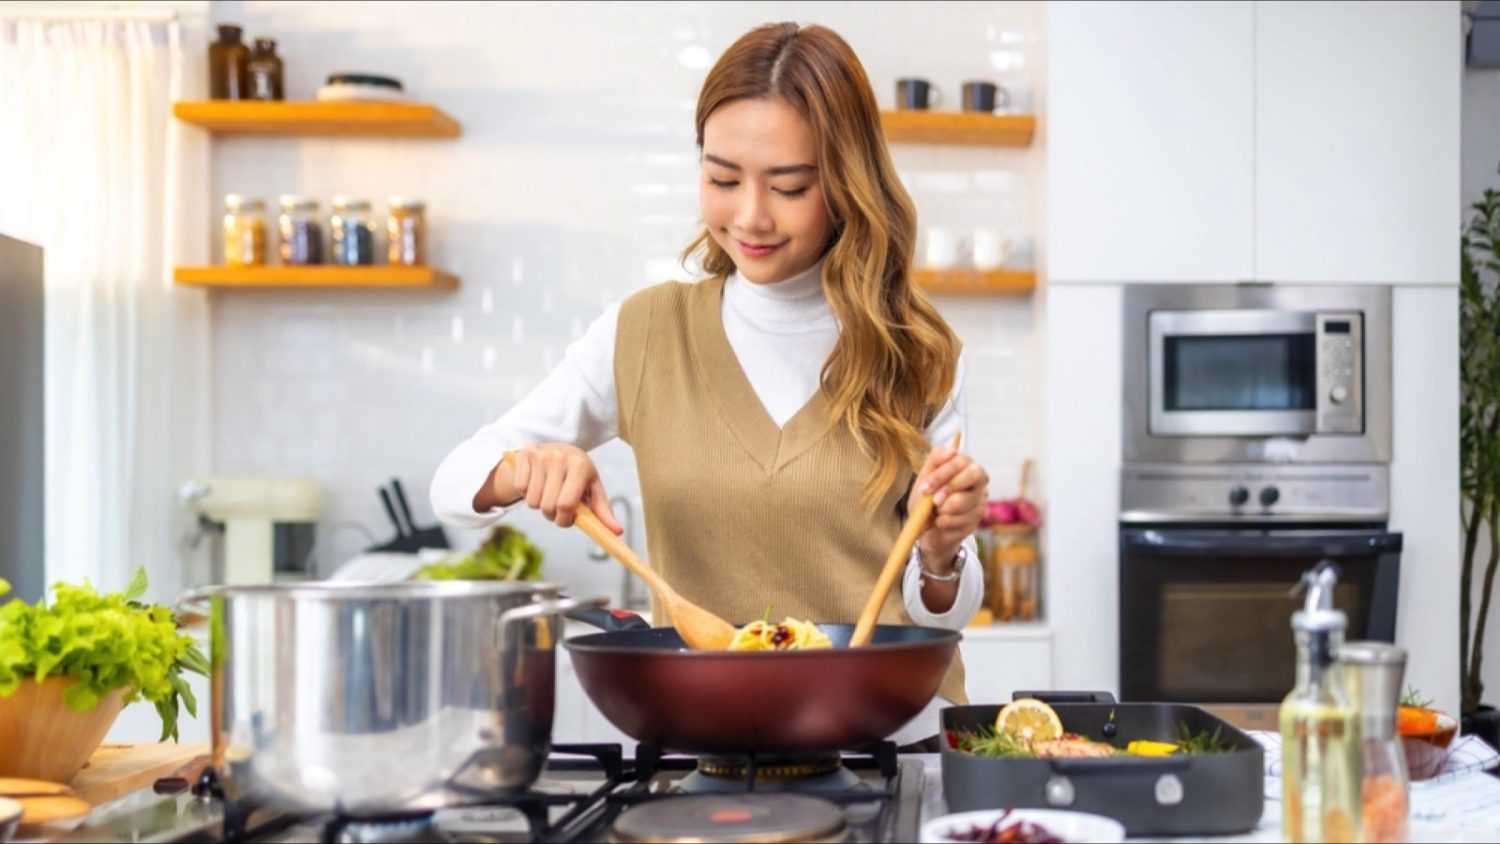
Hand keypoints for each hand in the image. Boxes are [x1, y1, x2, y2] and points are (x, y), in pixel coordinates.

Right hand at [481, 443, 622, 532]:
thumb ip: (603, 511)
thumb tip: (617, 532)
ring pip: (532, 501)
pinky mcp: (524, 455)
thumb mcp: (593, 489)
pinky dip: (526, 493)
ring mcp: (540, 455)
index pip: (566, 504)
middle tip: (557, 507)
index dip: (564, 519)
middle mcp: (560, 457)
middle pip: (548, 506)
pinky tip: (537, 483)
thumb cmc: (578, 475)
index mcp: (580, 465)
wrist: (557, 449)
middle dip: (552, 515)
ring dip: (539, 505)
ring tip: (548, 494)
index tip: (566, 520)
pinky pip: (520, 489)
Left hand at [913, 444, 988, 568]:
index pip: (960, 461)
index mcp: (964, 464)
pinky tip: (940, 522)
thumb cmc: (926, 498)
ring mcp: (981, 499)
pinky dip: (945, 523)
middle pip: (974, 475)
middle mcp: (977, 480)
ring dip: (944, 509)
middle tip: (934, 501)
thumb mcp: (924, 479)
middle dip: (950, 488)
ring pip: (966, 501)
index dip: (942, 474)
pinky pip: (963, 521)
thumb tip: (950, 450)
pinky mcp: (978, 519)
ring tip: (934, 512)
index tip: (924, 488)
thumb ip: (934, 461)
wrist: (925, 527)